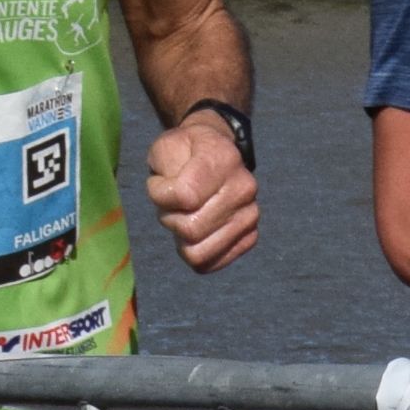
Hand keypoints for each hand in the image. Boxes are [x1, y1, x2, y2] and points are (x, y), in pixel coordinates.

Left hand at [148, 110, 259, 270]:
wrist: (217, 157)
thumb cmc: (185, 154)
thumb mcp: (165, 146)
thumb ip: (164, 168)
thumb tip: (179, 201)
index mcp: (223, 158)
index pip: (184, 196)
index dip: (160, 194)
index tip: (160, 184)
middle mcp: (244, 187)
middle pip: (190, 229)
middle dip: (170, 219)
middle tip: (172, 204)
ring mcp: (250, 214)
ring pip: (198, 252)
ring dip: (181, 237)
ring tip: (185, 215)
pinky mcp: (250, 236)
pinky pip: (210, 263)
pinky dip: (195, 250)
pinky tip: (197, 230)